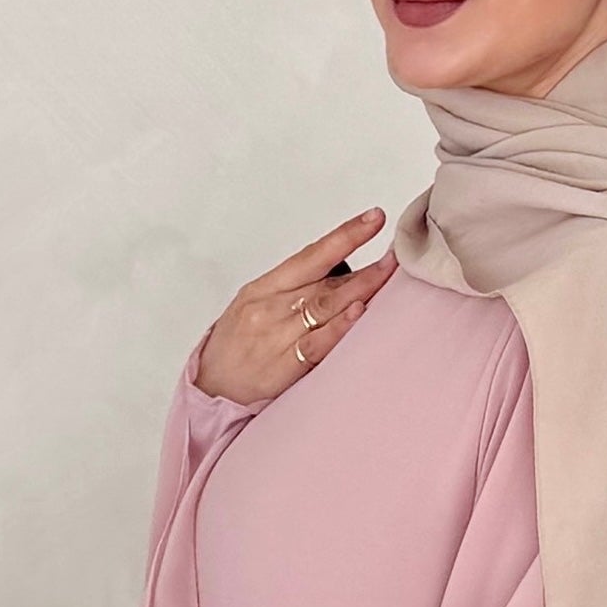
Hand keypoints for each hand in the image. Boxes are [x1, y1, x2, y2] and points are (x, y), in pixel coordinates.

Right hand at [195, 207, 395, 405]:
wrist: (210, 387)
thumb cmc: (236, 345)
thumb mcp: (255, 305)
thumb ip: (293, 290)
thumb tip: (340, 274)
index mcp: (265, 287)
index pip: (311, 255)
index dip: (345, 236)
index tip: (373, 219)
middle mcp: (271, 307)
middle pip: (325, 281)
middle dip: (365, 267)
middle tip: (397, 254)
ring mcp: (277, 336)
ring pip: (324, 307)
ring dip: (361, 291)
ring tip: (388, 276)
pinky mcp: (283, 367)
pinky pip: (316, 344)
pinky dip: (338, 328)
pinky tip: (358, 314)